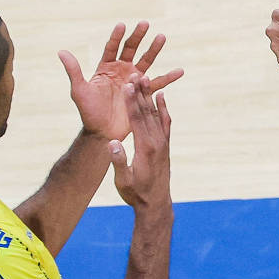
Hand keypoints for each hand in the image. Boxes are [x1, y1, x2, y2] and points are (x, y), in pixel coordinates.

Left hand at [59, 23, 183, 141]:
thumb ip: (73, 70)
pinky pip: (158, 83)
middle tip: (145, 24)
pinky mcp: (143, 93)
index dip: (116, 36)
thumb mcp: (79, 90)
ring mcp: (133, 81)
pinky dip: (169, 77)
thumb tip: (61, 51)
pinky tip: (180, 70)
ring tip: (161, 37)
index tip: (122, 25)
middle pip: (131, 49)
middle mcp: (121, 70)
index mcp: (106, 67)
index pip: (112, 47)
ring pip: (146, 61)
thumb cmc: (88, 111)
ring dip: (154, 49)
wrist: (102, 131)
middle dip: (138, 36)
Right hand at [108, 74, 171, 209]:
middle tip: (136, 73)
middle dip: (141, 92)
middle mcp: (157, 142)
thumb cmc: (135, 194)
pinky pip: (165, 122)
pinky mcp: (165, 145)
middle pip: (148, 112)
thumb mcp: (123, 181)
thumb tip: (113, 143)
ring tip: (146, 78)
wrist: (155, 204)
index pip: (137, 120)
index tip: (127, 85)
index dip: (132, 102)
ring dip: (151, 95)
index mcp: (145, 148)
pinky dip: (163, 108)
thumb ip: (119, 161)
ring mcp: (163, 143)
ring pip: (157, 114)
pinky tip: (161, 96)